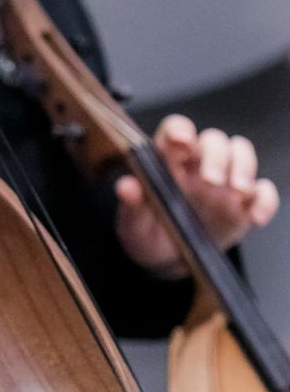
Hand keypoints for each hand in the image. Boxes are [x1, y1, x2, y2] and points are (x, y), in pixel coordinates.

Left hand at [116, 115, 278, 274]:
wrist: (167, 261)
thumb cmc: (147, 233)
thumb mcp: (133, 223)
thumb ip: (131, 204)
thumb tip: (125, 186)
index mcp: (167, 162)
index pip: (175, 132)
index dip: (180, 130)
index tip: (181, 140)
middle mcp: (198, 165)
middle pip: (213, 140)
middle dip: (216, 156)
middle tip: (211, 181)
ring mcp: (224, 182)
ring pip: (241, 153)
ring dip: (243, 168)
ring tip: (236, 192)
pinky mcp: (245, 204)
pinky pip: (263, 192)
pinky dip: (265, 200)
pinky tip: (255, 217)